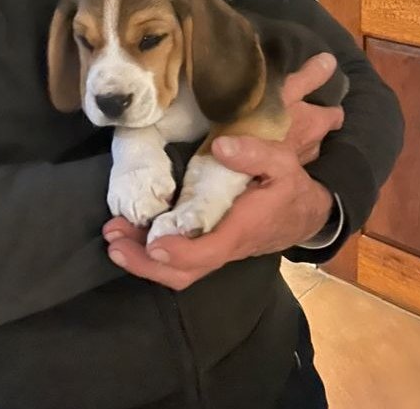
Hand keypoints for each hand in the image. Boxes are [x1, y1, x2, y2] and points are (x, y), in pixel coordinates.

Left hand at [101, 52, 343, 289]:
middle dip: (145, 262)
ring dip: (143, 259)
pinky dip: (152, 253)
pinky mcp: (210, 247)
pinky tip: (132, 235)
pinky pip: (179, 261)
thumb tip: (220, 146)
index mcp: (243, 228)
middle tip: (114, 240)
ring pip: (178, 271)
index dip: (180, 251)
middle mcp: (226, 247)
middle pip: (184, 272)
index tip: (154, 242)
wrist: (306, 214)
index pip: (210, 250)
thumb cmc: (291, 187)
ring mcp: (216, 251)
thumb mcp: (282, 164)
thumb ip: (254, 154)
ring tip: (113, 238)